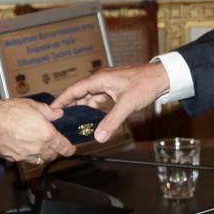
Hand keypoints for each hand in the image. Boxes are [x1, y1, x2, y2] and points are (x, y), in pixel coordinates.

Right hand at [0, 97, 74, 165]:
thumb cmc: (10, 112)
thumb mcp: (33, 105)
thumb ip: (49, 112)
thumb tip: (58, 114)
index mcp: (47, 135)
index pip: (64, 148)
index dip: (70, 149)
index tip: (71, 148)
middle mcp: (39, 148)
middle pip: (53, 155)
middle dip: (55, 150)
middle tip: (53, 143)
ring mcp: (27, 155)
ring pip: (40, 159)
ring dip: (43, 154)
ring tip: (39, 145)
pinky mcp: (15, 158)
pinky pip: (27, 160)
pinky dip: (29, 155)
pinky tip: (25, 146)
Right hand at [51, 62, 169, 141]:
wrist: (162, 77)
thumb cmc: (145, 84)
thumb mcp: (126, 105)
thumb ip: (111, 122)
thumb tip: (99, 137)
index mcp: (100, 79)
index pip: (74, 89)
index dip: (62, 99)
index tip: (51, 108)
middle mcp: (101, 79)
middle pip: (80, 92)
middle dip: (70, 104)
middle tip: (60, 117)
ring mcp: (108, 83)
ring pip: (90, 95)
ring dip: (82, 106)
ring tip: (74, 119)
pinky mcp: (115, 87)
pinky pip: (99, 96)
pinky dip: (94, 105)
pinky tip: (92, 115)